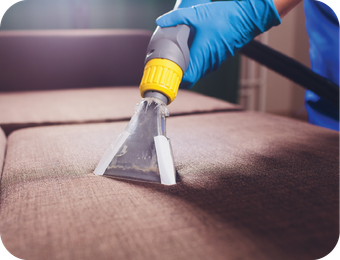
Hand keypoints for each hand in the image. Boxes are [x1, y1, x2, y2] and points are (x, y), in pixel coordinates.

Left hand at [157, 0, 280, 87]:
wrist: (248, 17)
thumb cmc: (226, 17)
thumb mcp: (197, 14)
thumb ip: (177, 17)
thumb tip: (161, 21)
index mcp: (202, 56)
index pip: (187, 79)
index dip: (175, 79)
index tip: (165, 74)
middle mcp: (209, 63)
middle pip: (190, 78)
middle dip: (178, 75)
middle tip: (166, 65)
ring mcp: (215, 62)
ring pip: (197, 73)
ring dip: (186, 69)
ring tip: (175, 58)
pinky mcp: (218, 59)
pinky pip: (204, 66)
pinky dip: (195, 63)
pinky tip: (189, 52)